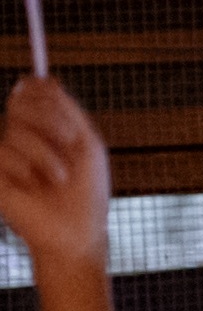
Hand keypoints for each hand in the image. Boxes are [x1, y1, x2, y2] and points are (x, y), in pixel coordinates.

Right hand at [0, 75, 115, 276]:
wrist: (76, 232)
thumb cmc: (86, 193)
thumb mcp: (87, 145)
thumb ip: (67, 110)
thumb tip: (43, 78)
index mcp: (45, 126)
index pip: (31, 90)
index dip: (43, 92)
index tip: (60, 102)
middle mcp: (22, 135)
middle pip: (19, 101)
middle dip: (50, 119)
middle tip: (70, 141)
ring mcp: (6, 154)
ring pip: (14, 128)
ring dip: (46, 153)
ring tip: (59, 178)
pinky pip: (2, 151)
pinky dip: (25, 169)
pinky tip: (33, 187)